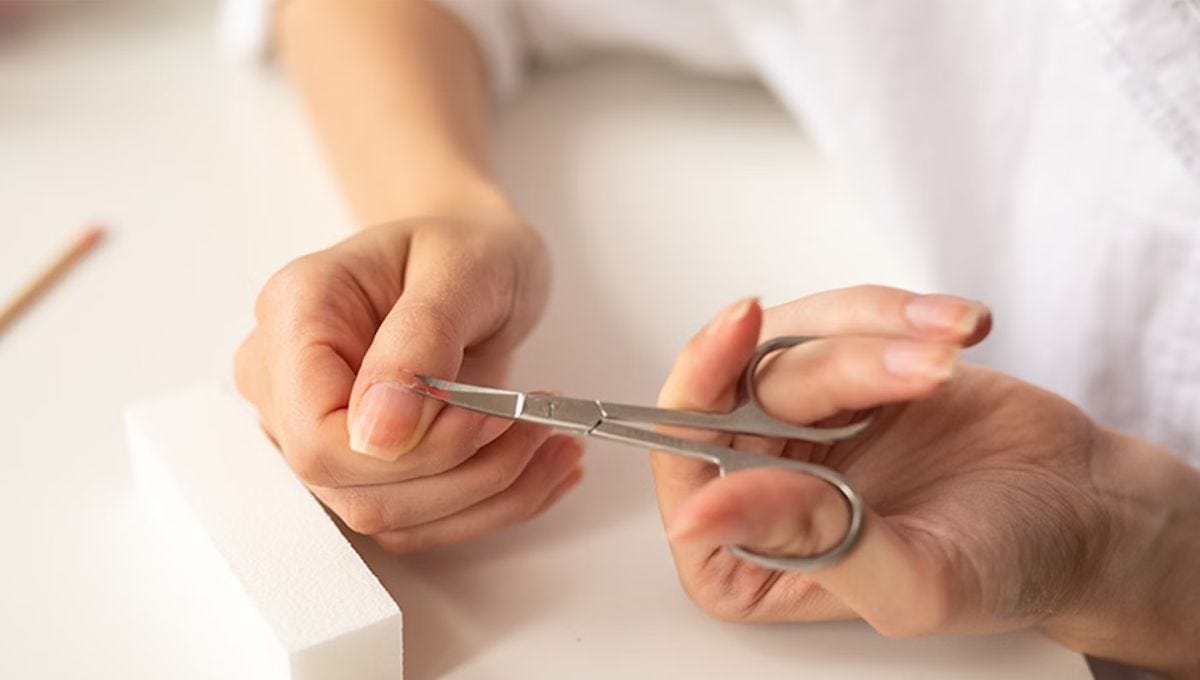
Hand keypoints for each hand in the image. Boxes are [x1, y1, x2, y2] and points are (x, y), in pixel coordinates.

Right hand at [235, 217, 583, 552]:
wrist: (476, 263)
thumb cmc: (467, 250)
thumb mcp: (463, 268)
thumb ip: (419, 341)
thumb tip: (376, 433)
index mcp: (295, 316)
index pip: (315, 435)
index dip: (405, 451)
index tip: (485, 414)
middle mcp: (288, 383)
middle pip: (352, 486)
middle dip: (461, 470)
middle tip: (534, 422)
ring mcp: (319, 432)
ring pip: (387, 516)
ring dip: (485, 492)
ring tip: (548, 438)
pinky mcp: (360, 468)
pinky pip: (416, 521)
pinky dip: (488, 503)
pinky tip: (537, 466)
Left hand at [651, 286, 1199, 674]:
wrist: (1089, 508)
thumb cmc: (1008, 564)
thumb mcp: (914, 580)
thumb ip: (812, 543)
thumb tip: (699, 517)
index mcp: (748, 560)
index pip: (682, 465)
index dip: (701, 390)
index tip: (740, 328)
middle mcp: (758, 486)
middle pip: (743, 385)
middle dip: (845, 365)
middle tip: (929, 373)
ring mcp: (799, 424)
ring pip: (796, 337)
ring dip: (886, 335)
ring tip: (957, 361)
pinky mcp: (846, 370)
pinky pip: (843, 313)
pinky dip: (905, 311)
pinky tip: (964, 330)